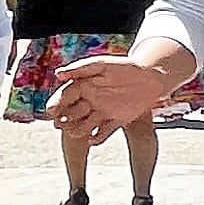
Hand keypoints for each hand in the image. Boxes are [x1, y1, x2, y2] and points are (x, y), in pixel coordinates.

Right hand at [49, 53, 176, 135]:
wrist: (151, 77)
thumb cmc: (125, 67)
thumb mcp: (101, 65)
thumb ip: (80, 69)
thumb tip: (57, 74)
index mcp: (83, 86)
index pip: (62, 98)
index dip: (55, 105)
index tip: (52, 111)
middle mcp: (90, 100)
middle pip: (70, 115)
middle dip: (66, 120)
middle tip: (64, 122)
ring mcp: (102, 111)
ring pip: (84, 126)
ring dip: (79, 130)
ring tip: (78, 132)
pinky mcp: (116, 120)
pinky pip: (103, 133)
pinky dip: (97, 138)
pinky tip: (93, 139)